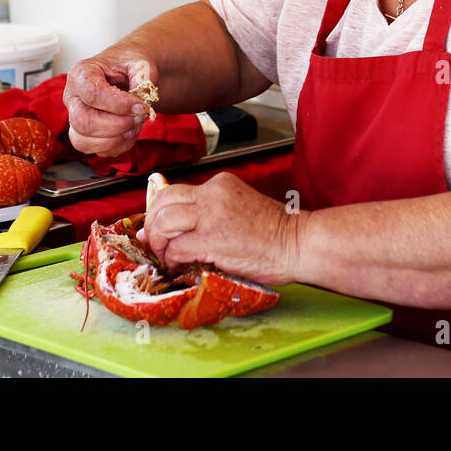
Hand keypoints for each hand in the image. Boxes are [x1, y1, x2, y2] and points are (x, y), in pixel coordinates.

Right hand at [63, 52, 156, 158]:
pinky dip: (118, 146)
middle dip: (117, 125)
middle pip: (84, 122)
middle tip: (139, 117)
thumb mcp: (140, 63)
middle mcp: (72, 97)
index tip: (141, 106)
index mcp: (81, 74)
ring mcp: (75, 118)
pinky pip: (96, 150)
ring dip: (116, 139)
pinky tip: (130, 132)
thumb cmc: (128, 66)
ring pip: (84, 141)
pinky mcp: (84, 135)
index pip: (92, 93)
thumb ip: (144, 76)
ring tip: (136, 125)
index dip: (119, 104)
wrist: (127, 73)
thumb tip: (143, 97)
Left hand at [140, 172, 299, 286]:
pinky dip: (172, 259)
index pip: (175, 192)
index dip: (160, 212)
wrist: (298, 243)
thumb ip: (208, 213)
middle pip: (162, 202)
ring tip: (166, 256)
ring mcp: (210, 216)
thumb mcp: (238, 208)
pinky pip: (176, 248)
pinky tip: (180, 266)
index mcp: (220, 184)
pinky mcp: (211, 239)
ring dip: (158, 243)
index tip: (158, 228)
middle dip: (152, 225)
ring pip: (162, 222)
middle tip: (155, 243)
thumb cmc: (274, 233)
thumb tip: (173, 227)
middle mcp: (212, 194)